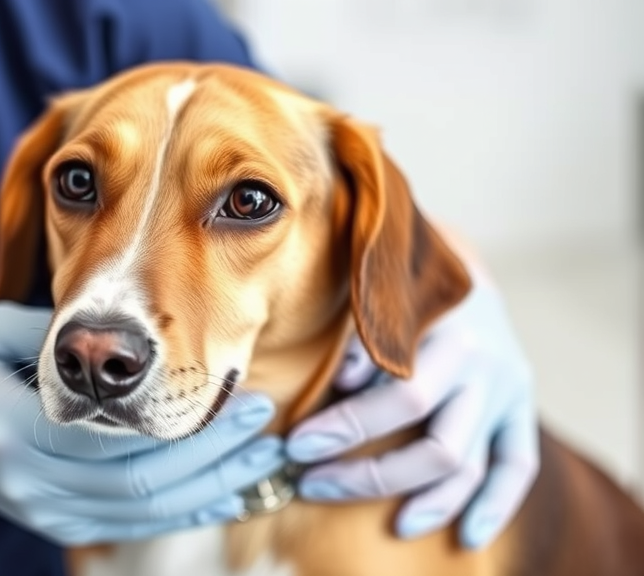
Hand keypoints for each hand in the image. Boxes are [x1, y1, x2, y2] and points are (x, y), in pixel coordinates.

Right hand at [0, 301, 285, 545]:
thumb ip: (61, 334)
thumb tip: (140, 336)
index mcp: (10, 432)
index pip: (111, 441)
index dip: (181, 424)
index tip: (232, 392)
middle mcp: (28, 484)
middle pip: (138, 485)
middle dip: (211, 457)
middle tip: (263, 424)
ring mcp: (42, 512)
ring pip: (141, 514)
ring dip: (208, 489)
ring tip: (261, 460)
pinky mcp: (55, 523)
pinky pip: (129, 525)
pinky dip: (181, 511)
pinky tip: (224, 493)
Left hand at [286, 271, 537, 549]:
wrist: (459, 267)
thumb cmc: (398, 279)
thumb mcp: (378, 289)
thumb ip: (364, 334)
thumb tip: (343, 382)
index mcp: (449, 333)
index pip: (402, 398)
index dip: (347, 427)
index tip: (296, 445)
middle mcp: (486, 366)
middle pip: (438, 446)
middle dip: (371, 474)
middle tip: (313, 482)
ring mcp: (509, 390)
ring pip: (473, 465)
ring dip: (429, 502)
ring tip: (393, 527)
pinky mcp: (521, 407)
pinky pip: (517, 466)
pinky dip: (496, 505)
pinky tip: (468, 536)